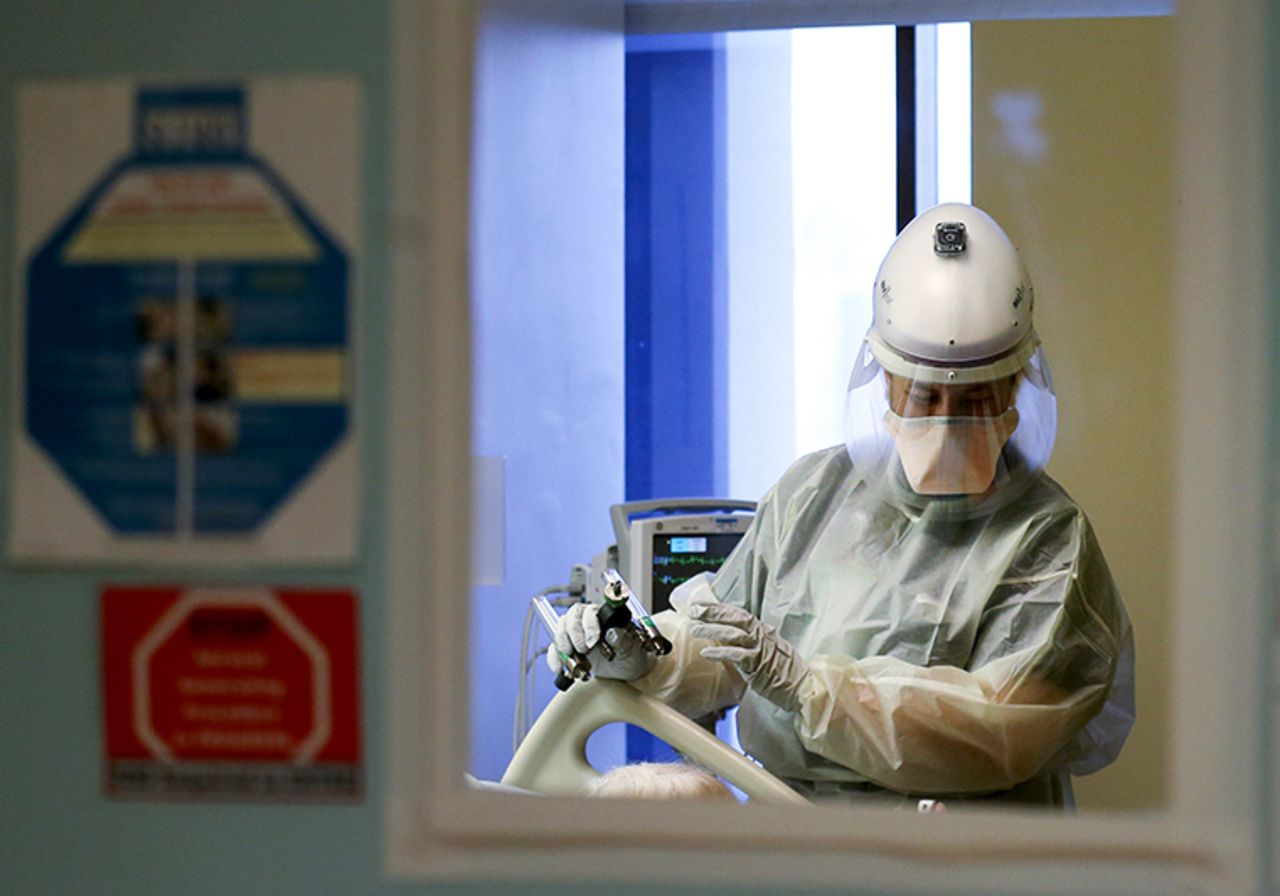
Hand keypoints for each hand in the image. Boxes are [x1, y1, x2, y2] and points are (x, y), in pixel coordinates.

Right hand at [546, 602, 653, 680]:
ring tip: (572, 659)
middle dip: (574, 633)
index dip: (589, 624)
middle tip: (582, 649)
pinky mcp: (569, 648)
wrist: (627, 671)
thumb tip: (613, 633)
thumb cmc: (632, 655)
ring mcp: (576, 634)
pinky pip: (554, 648)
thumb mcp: (633, 650)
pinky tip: (560, 668)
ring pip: (561, 628)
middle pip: (571, 616)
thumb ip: (624, 641)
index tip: (593, 640)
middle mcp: (588, 621)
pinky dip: (554, 658)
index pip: (590, 611)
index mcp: (605, 616)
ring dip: (562, 643)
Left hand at [686, 601, 809, 711]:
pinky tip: (706, 652)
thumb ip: (752, 643)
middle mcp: (762, 635)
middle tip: (693, 610)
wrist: (804, 687)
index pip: (738, 613)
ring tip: (694, 629)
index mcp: (764, 630)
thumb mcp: (769, 651)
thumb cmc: (786, 672)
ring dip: (712, 630)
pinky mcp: (758, 664)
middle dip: (712, 612)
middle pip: (734, 618)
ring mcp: (761, 648)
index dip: (718, 607)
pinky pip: (736, 655)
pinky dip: (720, 652)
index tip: (701, 604)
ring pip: (733, 633)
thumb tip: (728, 639)